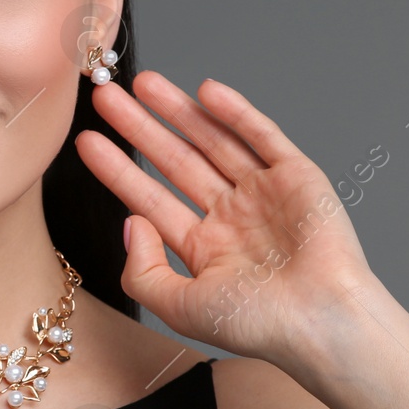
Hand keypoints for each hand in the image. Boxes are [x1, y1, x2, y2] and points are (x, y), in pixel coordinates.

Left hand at [75, 70, 375, 364]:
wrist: (321, 322)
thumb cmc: (257, 325)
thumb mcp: (179, 306)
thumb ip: (142, 270)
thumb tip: (130, 223)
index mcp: (204, 248)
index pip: (149, 198)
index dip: (117, 169)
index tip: (87, 141)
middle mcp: (231, 216)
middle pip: (175, 161)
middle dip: (139, 129)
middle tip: (106, 97)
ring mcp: (263, 193)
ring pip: (212, 141)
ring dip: (178, 111)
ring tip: (142, 82)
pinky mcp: (298, 177)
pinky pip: (261, 137)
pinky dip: (235, 113)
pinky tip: (205, 91)